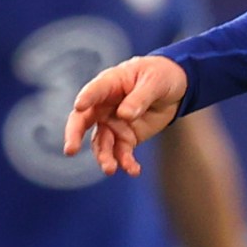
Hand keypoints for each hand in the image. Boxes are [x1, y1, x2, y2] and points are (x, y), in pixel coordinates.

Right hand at [64, 55, 188, 175]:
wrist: (175, 87)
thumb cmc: (160, 75)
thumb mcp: (154, 82)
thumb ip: (140, 97)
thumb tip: (124, 115)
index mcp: (109, 84)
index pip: (93, 91)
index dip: (86, 98)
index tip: (79, 106)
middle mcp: (104, 106)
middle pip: (83, 121)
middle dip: (75, 135)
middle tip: (71, 149)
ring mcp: (113, 123)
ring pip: (101, 142)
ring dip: (103, 157)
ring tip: (110, 169)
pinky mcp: (126, 137)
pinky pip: (121, 153)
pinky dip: (126, 163)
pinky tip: (133, 171)